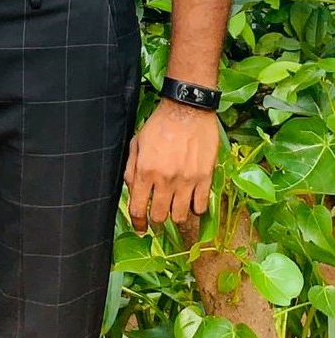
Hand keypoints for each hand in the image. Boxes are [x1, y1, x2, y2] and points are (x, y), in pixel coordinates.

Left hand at [124, 99, 219, 233]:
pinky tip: (192, 200)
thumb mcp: (137, 142)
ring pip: (180, 216)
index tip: (140, 228)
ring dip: (176, 214)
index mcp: (145, 171)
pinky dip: (195, 208)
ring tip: (175, 206)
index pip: (138, 209)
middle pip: (160, 217)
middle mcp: (165, 180)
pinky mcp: (205, 178)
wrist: (187, 109)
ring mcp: (186, 181)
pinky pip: (201, 207)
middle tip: (158, 213)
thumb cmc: (160, 124)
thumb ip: (132, 168)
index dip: (137, 223)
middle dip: (156, 219)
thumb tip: (131, 190)